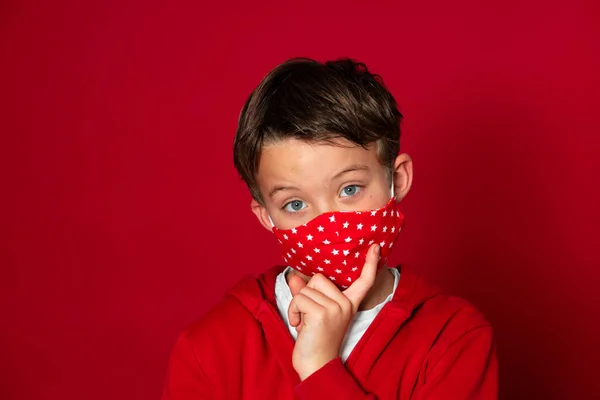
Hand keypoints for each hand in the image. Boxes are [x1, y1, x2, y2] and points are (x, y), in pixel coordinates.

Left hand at [287, 244, 380, 379]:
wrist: (316, 365)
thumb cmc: (314, 339)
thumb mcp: (312, 312)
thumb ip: (306, 293)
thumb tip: (295, 277)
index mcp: (349, 304)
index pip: (363, 281)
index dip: (370, 263)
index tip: (376, 247)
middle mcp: (345, 304)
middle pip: (318, 278)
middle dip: (306, 293)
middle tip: (307, 314)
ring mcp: (336, 308)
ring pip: (306, 289)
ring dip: (297, 305)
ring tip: (303, 322)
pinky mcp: (322, 313)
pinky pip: (299, 299)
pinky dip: (293, 311)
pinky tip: (299, 324)